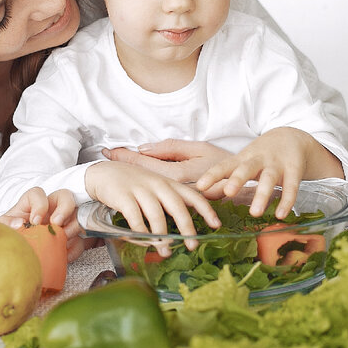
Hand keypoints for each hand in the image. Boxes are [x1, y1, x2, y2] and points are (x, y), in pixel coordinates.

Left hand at [0, 187, 86, 261]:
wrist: (19, 256)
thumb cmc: (12, 235)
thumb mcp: (5, 228)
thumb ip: (6, 223)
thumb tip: (19, 223)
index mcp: (32, 204)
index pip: (38, 193)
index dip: (39, 205)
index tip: (35, 221)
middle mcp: (50, 209)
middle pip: (65, 196)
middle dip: (64, 209)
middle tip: (57, 224)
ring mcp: (64, 221)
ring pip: (78, 215)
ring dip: (73, 227)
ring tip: (63, 241)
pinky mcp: (71, 237)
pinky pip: (81, 240)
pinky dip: (75, 248)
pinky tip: (65, 256)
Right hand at [85, 161, 220, 253]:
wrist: (104, 173)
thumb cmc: (134, 184)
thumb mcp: (156, 186)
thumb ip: (171, 200)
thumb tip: (188, 224)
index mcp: (169, 183)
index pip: (192, 195)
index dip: (206, 210)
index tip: (216, 225)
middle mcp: (158, 185)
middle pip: (177, 207)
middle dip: (187, 228)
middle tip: (193, 245)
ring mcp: (140, 190)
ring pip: (157, 215)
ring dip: (162, 236)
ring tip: (165, 251)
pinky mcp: (123, 196)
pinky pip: (135, 218)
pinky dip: (141, 233)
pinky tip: (144, 242)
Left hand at [102, 139, 230, 182]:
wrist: (241, 182)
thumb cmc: (223, 162)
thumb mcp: (198, 149)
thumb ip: (170, 149)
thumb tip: (144, 148)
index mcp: (175, 174)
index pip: (143, 162)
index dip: (125, 155)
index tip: (109, 150)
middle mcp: (171, 186)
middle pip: (141, 173)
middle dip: (123, 162)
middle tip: (106, 154)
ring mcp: (174, 194)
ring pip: (148, 183)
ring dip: (132, 171)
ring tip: (115, 164)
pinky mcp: (179, 199)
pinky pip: (158, 190)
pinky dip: (146, 182)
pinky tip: (137, 179)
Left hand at [195, 127, 342, 218]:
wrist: (292, 137)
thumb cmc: (261, 155)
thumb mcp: (243, 161)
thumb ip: (227, 176)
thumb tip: (202, 194)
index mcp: (243, 158)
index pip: (225, 166)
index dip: (213, 175)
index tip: (200, 186)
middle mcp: (258, 160)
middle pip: (246, 168)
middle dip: (238, 179)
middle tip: (229, 192)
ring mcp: (277, 164)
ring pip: (269, 179)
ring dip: (262, 195)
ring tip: (255, 213)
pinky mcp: (294, 170)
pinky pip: (291, 187)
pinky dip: (286, 201)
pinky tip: (281, 214)